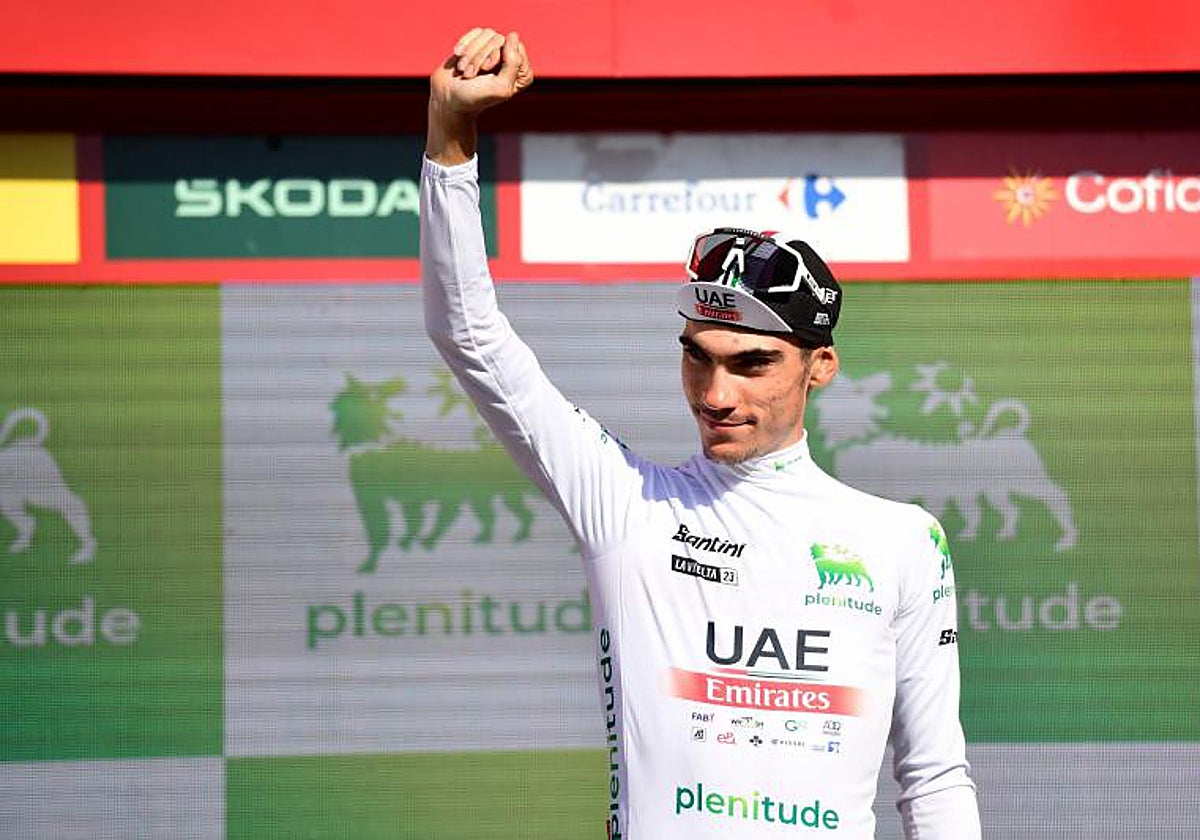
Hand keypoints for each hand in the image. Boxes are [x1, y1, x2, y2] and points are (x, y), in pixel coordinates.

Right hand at [427, 28, 533, 164]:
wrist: (447, 97)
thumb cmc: (474, 96)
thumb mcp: (500, 86)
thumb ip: (513, 63)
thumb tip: (513, 35)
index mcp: (522, 73)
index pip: (514, 49)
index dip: (495, 59)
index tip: (486, 73)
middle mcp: (512, 60)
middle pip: (499, 40)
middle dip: (480, 57)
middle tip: (470, 75)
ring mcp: (496, 51)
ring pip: (487, 34)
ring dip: (471, 53)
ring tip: (464, 70)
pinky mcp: (480, 44)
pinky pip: (477, 32)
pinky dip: (465, 44)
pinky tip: (459, 56)